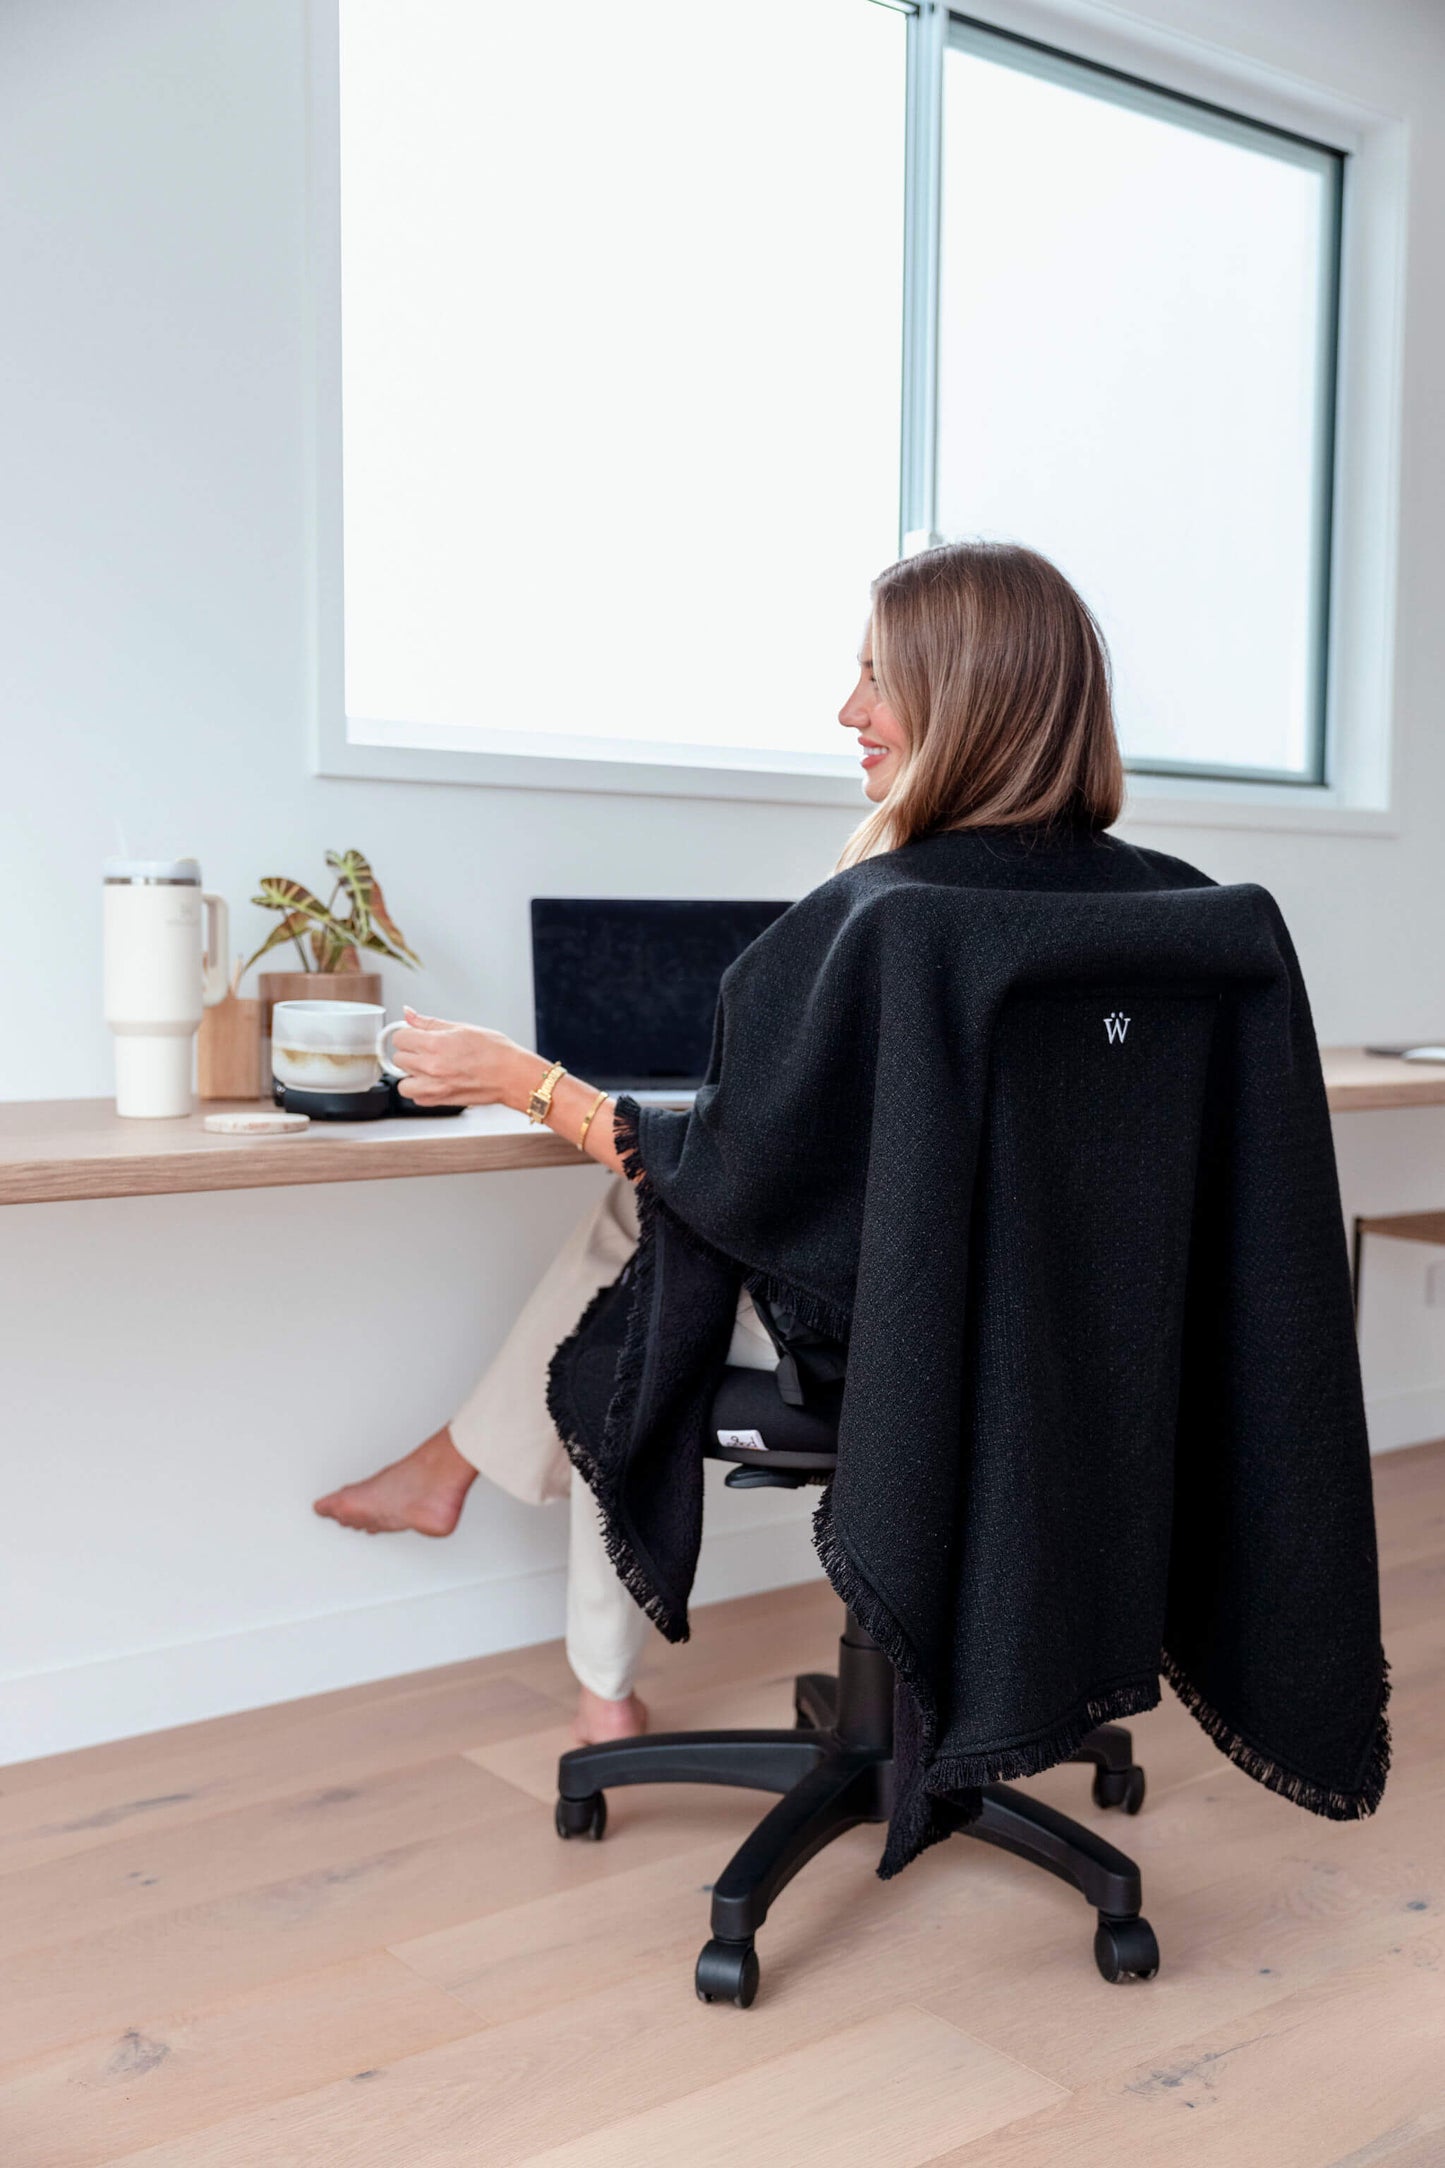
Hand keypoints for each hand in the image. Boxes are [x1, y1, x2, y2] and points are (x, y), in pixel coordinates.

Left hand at [387, 1006, 539, 1108]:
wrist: (511, 1075)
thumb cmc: (495, 1052)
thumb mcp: (462, 1027)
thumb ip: (430, 1023)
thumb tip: (409, 1014)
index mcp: (435, 1044)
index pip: (400, 1037)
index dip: (408, 1034)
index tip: (415, 1035)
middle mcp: (431, 1067)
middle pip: (398, 1058)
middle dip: (410, 1052)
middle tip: (427, 1050)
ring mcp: (433, 1086)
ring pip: (402, 1081)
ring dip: (411, 1074)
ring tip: (428, 1068)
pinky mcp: (439, 1101)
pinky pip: (415, 1097)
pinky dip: (420, 1089)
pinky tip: (434, 1081)